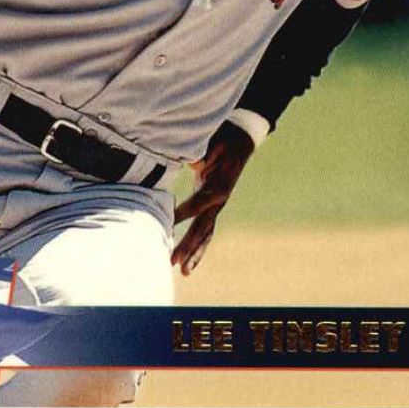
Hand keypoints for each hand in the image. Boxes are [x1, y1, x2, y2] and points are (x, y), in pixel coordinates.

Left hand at [172, 122, 254, 274]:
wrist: (240, 138)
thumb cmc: (222, 137)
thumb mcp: (212, 140)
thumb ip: (200, 152)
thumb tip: (191, 162)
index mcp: (219, 184)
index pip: (199, 202)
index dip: (184, 212)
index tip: (168, 222)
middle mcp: (220, 199)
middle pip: (202, 227)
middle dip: (187, 245)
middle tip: (172, 260)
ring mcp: (218, 205)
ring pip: (206, 234)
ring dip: (193, 252)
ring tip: (180, 270)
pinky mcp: (213, 206)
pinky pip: (206, 230)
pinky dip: (197, 246)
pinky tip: (186, 261)